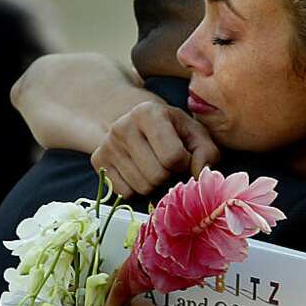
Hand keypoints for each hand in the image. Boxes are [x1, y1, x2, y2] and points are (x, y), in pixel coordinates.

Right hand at [92, 100, 219, 198]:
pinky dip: (136, 190)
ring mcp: (107, 144)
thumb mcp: (196, 135)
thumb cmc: (174, 131)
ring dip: (154, 184)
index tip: (183, 157)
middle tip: (169, 164)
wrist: (140, 123)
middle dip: (169, 176)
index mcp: (149, 112)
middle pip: (156, 175)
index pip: (172, 157)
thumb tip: (199, 175)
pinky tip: (140, 172)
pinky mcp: (98, 160)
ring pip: (141, 187)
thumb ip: (207, 154)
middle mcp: (122, 126)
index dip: (184, 164)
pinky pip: (124, 193)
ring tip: (155, 166)